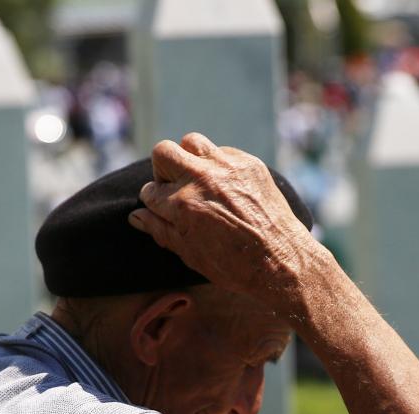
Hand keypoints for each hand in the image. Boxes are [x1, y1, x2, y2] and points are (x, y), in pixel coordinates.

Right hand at [128, 133, 316, 309]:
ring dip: (189, 158)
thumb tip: (136, 216)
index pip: (150, 191)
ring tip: (197, 179)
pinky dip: (217, 164)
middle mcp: (202, 179)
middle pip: (163, 152)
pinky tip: (225, 185)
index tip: (162, 209)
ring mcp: (227, 167)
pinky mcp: (249, 163)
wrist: (282, 260)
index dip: (154, 202)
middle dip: (163, 170)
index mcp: (182, 205)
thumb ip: (161, 231)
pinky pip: (222, 151)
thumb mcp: (190, 255)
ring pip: (191, 142)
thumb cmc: (234, 265)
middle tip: (174, 187)